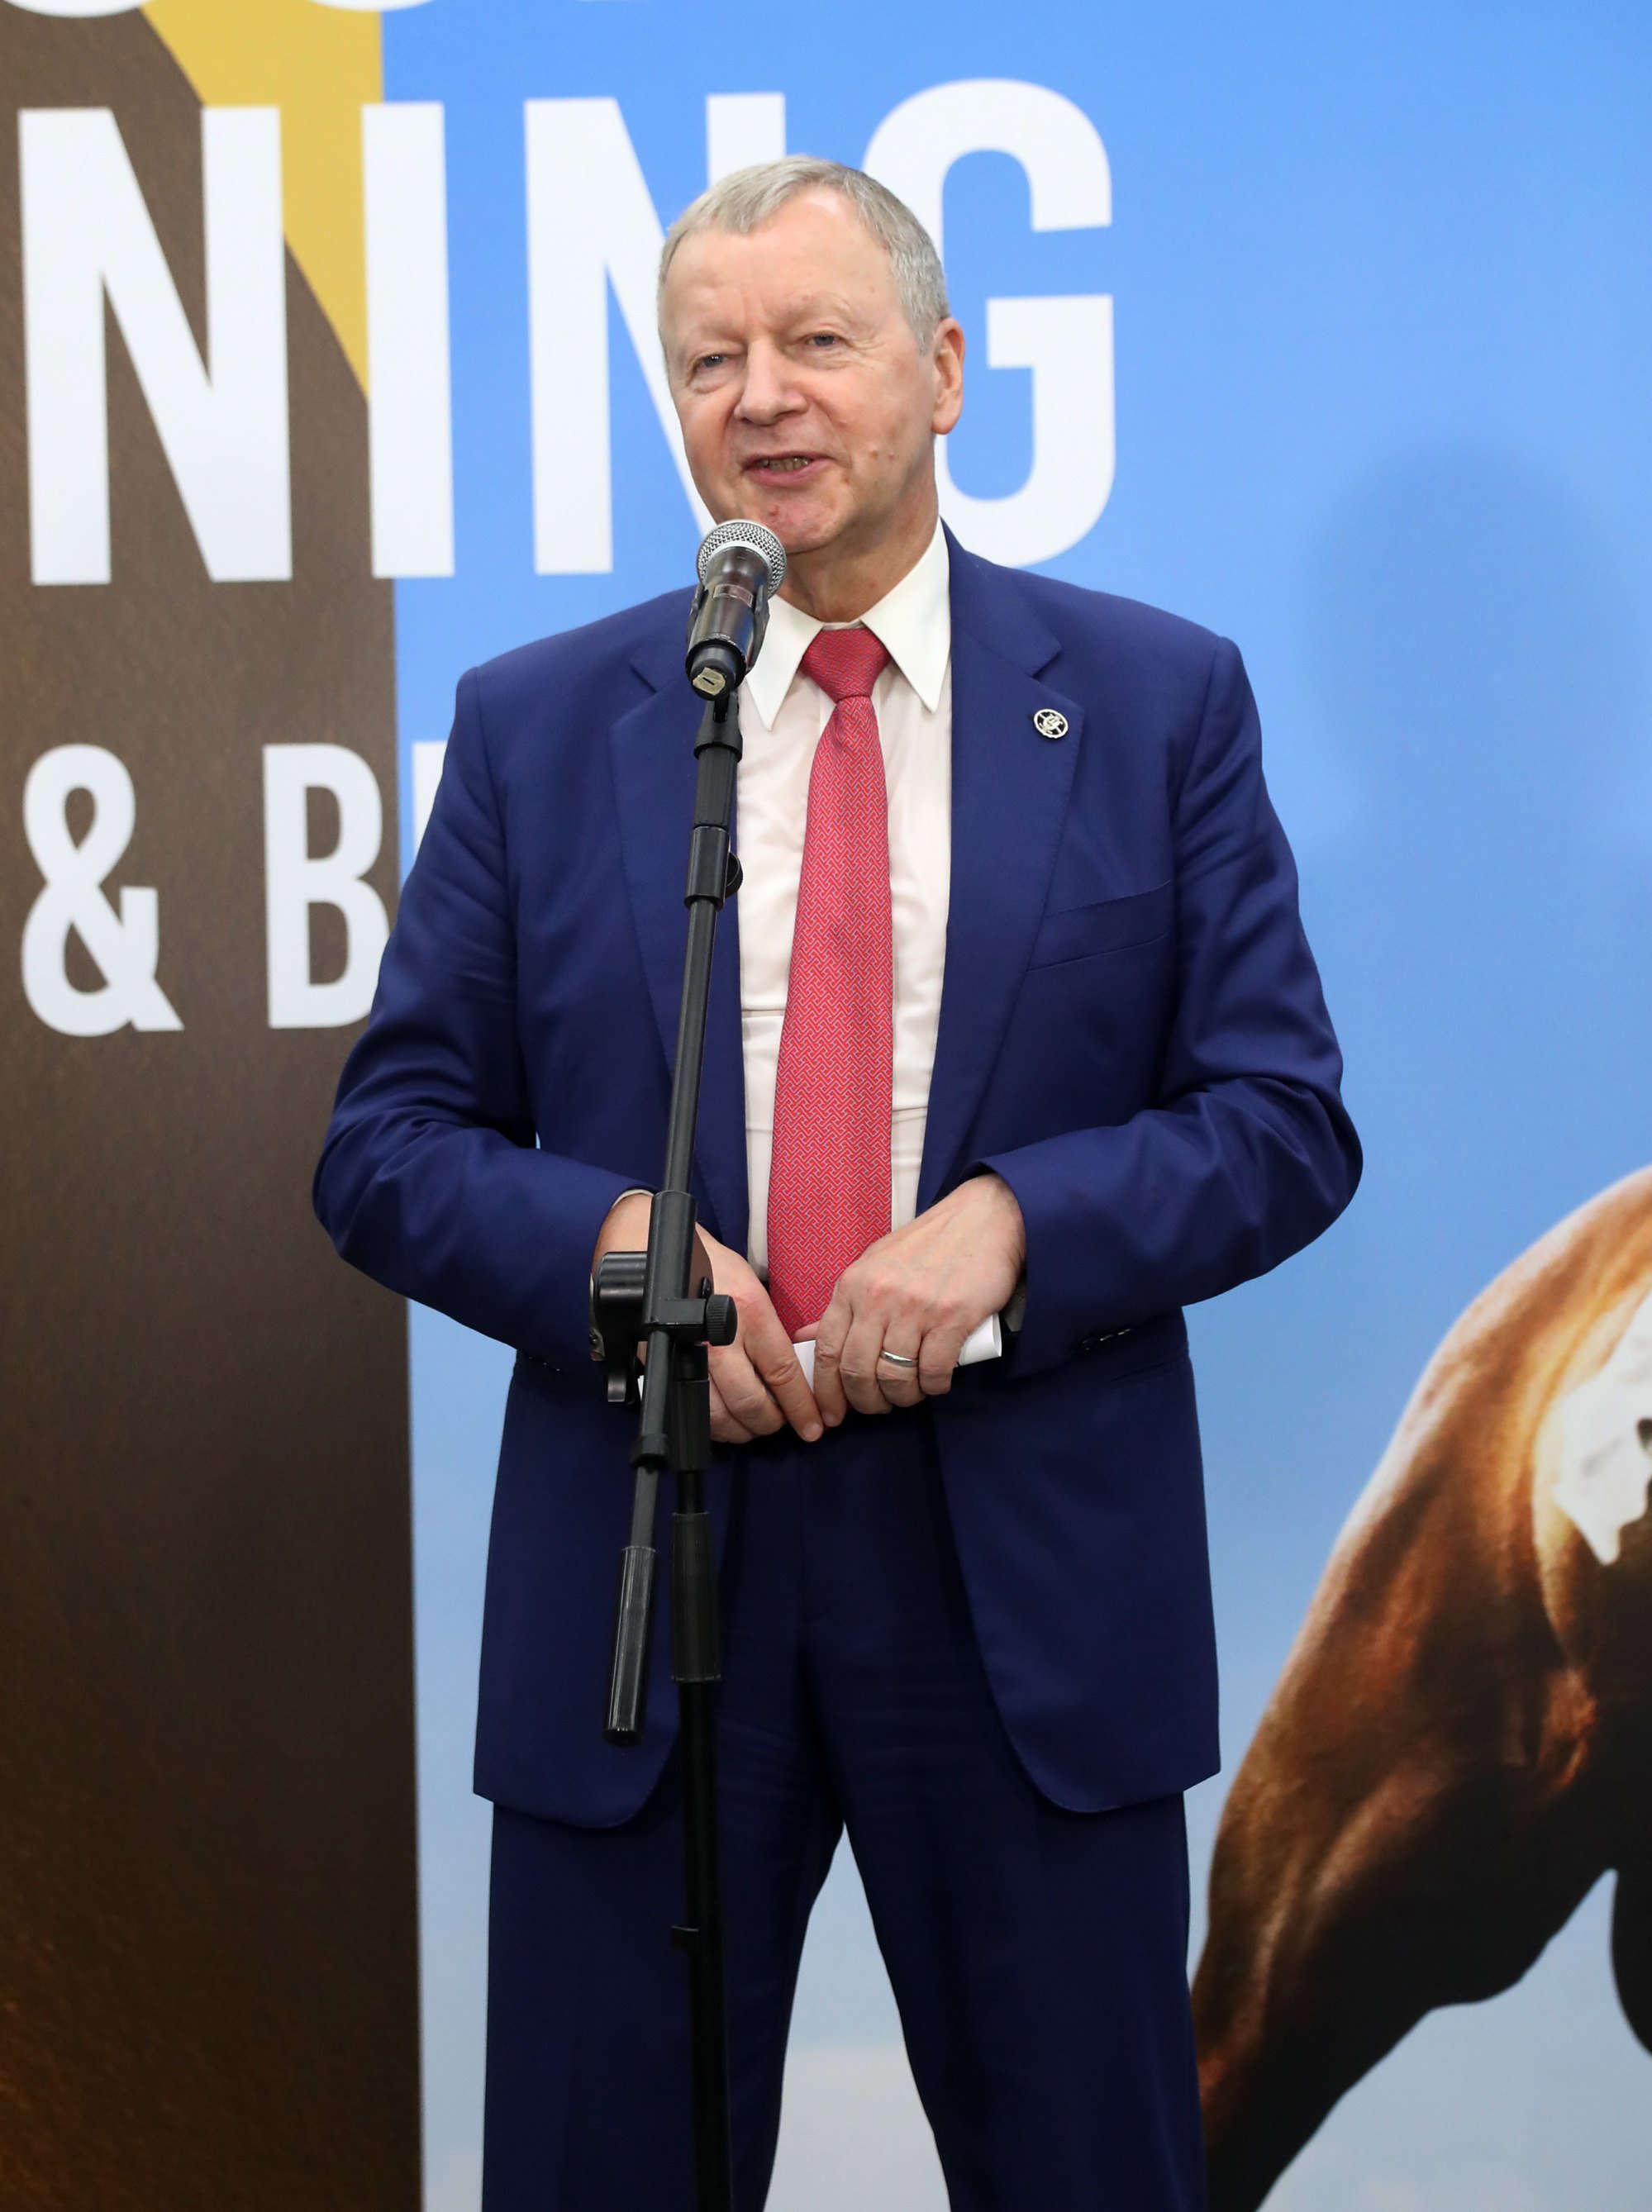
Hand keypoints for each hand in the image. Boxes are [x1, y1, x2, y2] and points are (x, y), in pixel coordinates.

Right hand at [592, 1192, 822, 1445]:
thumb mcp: (751, 1285)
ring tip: (753, 1425)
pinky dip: (712, 1424)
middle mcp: (718, 1336)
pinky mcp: (663, 1363)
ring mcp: (687, 1352)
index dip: (800, 1406)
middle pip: (751, 1401)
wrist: (651, 1250)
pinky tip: (725, 1420)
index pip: (781, 1372)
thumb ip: (769, 1328)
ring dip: (741, 1428)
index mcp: (747, 1311)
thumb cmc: (708, 1265)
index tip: (812, 1425)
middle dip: (770, 1422)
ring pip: (719, 1413)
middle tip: (779, 1424)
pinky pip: (690, 1406)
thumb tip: (793, 1373)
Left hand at [809, 1174, 1025, 1422]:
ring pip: (894, 1377)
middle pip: (857, 1371)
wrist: (983, 1219)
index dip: (826, 1392)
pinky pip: (933, 1371)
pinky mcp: (952, 1317)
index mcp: (853, 1285)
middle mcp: (878, 1296)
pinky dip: (934, 1387)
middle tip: (879, 1407)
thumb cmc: (926, 1247)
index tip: (832, 1416)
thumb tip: (807, 1338)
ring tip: (910, 1395)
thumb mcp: (875, 1266)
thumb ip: (846, 1304)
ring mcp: (915, 1307)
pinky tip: (936, 1384)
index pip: (827, 1351)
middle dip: (866, 1402)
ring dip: (902, 1398)